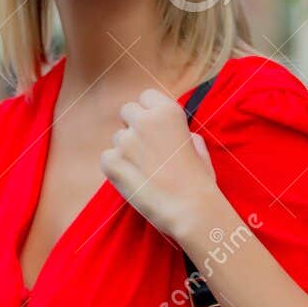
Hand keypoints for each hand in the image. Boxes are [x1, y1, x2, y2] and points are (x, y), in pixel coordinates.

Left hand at [100, 88, 219, 240]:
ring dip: (126, 149)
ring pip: (117, 137)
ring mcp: (126, 140)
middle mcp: (144, 120)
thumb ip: (185, 135)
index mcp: (168, 111)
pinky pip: (107, 158)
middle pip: (127, 111)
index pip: (146, 97)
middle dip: (133, 126)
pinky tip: (133, 181)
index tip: (155, 128)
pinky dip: (116, 168)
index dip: (149, 112)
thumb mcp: (199, 148)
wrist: (191, 209)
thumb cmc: (200, 181)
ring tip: (144, 171)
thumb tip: (183, 136)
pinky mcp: (112, 162)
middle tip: (145, 150)